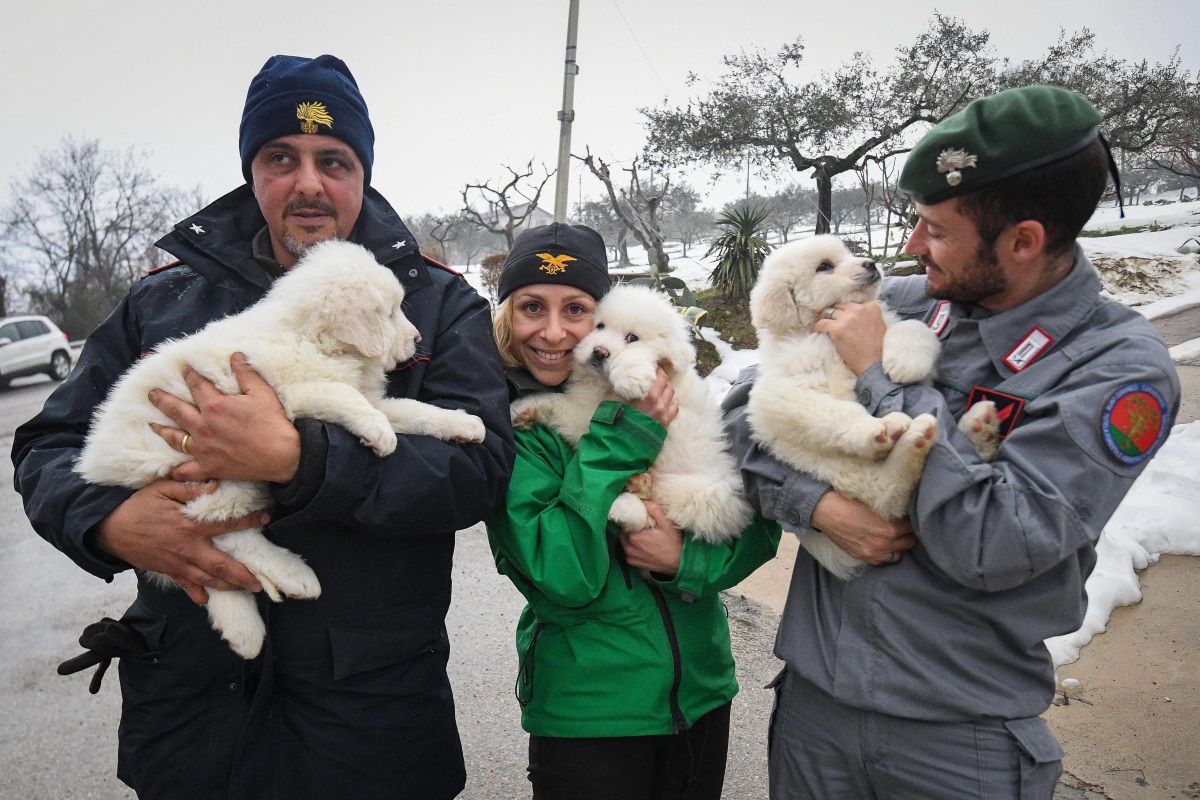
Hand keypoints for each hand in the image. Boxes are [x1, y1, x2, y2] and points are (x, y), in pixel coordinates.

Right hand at [94, 479, 265, 603]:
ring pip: (206, 579)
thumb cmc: (137, 505)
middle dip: (241, 575)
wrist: (108, 528)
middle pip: (220, 565)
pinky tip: (205, 599)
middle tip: (259, 582)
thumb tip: (214, 485)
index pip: (225, 524)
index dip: (248, 521)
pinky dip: (194, 593)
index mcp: (189, 526)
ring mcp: (176, 562)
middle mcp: (186, 548)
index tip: (265, 519)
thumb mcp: (162, 489)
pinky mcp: (166, 570)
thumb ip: (189, 488)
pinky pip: (184, 584)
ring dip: (226, 586)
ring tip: (244, 590)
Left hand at [149, 353, 300, 483]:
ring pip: (175, 439)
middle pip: (176, 410)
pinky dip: (177, 471)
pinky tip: (171, 469)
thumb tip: (235, 356)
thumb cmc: (273, 424)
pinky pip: (186, 471)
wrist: (282, 457)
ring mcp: (203, 449)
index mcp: (215, 406)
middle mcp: (203, 427)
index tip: (184, 368)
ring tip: (152, 425)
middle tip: (151, 393)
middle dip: (162, 399)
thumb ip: (246, 373)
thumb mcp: (262, 393)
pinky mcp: (209, 467)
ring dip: (161, 430)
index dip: (189, 374)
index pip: (196, 385)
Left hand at [620, 501, 683, 576]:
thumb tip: (644, 501)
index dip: (629, 518)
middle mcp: (629, 548)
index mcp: (634, 537)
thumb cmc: (673, 543)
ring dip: (628, 536)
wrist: (679, 563)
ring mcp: (630, 557)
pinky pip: (626, 551)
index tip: (635, 516)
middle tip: (639, 524)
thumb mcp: (667, 524)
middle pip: (622, 532)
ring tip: (640, 533)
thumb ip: (654, 510)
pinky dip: (630, 546)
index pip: (624, 523)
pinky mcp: (633, 563)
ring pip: (623, 541)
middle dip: (628, 527)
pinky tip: (640, 544)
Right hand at [622, 368, 678, 427]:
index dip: (659, 371)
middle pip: (668, 384)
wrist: (623, 439)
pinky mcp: (665, 422)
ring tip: (662, 388)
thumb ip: (624, 386)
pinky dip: (673, 402)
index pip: (660, 377)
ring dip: (668, 389)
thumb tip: (625, 376)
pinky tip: (669, 401)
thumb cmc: (618, 418)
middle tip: (658, 377)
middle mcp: (658, 403)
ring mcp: (663, 413)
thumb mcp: (617, 398)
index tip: (655, 368)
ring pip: (672, 395)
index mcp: (648, 395)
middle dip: (664, 379)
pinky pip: (675, 408)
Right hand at [810, 491, 915, 565]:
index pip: (912, 527)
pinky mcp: (862, 557)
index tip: (910, 515)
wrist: (824, 511)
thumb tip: (904, 512)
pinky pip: (883, 561)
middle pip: (909, 542)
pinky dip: (887, 553)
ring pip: (898, 554)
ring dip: (900, 545)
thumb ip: (891, 511)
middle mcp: (882, 545)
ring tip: (897, 536)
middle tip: (906, 525)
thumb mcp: (874, 502)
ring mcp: (872, 554)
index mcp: (888, 529)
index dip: (912, 520)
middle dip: (910, 533)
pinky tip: (884, 545)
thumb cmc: (847, 501)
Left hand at [813, 301, 887, 375]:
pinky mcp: (837, 329)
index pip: (852, 303)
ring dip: (826, 319)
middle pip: (839, 306)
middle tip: (832, 322)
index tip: (844, 318)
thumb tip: (852, 313)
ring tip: (825, 326)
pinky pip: (821, 324)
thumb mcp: (879, 324)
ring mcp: (847, 319)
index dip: (846, 311)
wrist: (874, 364)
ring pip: (829, 312)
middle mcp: (859, 309)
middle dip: (835, 313)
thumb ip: (867, 315)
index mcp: (871, 307)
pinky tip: (819, 331)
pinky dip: (818, 327)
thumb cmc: (877, 348)